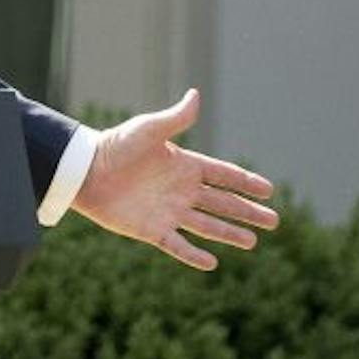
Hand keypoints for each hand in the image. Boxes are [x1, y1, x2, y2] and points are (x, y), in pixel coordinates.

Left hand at [72, 89, 276, 270]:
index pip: (223, 175)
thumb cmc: (115, 146)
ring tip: (253, 241)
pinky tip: (212, 263)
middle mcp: (180, 190)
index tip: (268, 190)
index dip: (245, 182)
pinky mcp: (151, 230)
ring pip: (206, 226)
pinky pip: (177, 245)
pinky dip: (193, 255)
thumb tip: (196, 95)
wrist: (84, 171)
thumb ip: (175, 119)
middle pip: (222, 203)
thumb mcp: (148, 130)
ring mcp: (167, 211)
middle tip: (273, 221)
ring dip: (229, 233)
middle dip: (247, 212)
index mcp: (184, 165)